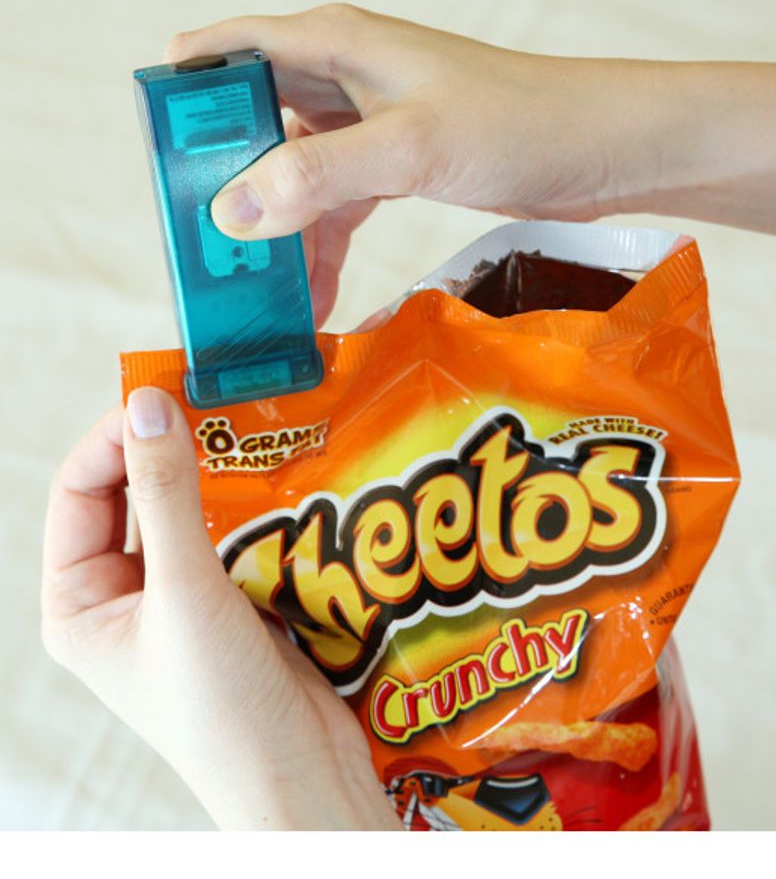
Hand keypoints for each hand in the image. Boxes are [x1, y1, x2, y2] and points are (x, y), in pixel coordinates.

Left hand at [42, 387, 399, 829]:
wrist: (299, 775)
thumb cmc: (223, 706)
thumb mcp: (187, 593)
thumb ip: (168, 495)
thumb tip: (148, 403)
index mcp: (80, 602)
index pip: (80, 492)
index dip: (113, 438)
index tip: (164, 395)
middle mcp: (122, 595)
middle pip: (132, 493)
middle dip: (165, 447)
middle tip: (212, 399)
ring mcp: (179, 597)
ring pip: (185, 508)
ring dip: (212, 469)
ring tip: (249, 427)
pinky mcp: (233, 599)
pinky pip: (230, 529)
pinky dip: (249, 498)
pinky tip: (279, 474)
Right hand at [164, 4, 663, 323]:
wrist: (601, 149)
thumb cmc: (520, 122)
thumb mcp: (412, 146)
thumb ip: (321, 172)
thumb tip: (235, 209)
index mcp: (334, 44)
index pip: (226, 55)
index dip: (186, 105)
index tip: (163, 172)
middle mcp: (345, 75)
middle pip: (255, 125)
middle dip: (229, 188)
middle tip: (210, 261)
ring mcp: (372, 122)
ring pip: (297, 176)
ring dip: (279, 234)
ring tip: (263, 301)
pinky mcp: (399, 162)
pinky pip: (339, 203)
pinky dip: (323, 245)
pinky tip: (315, 296)